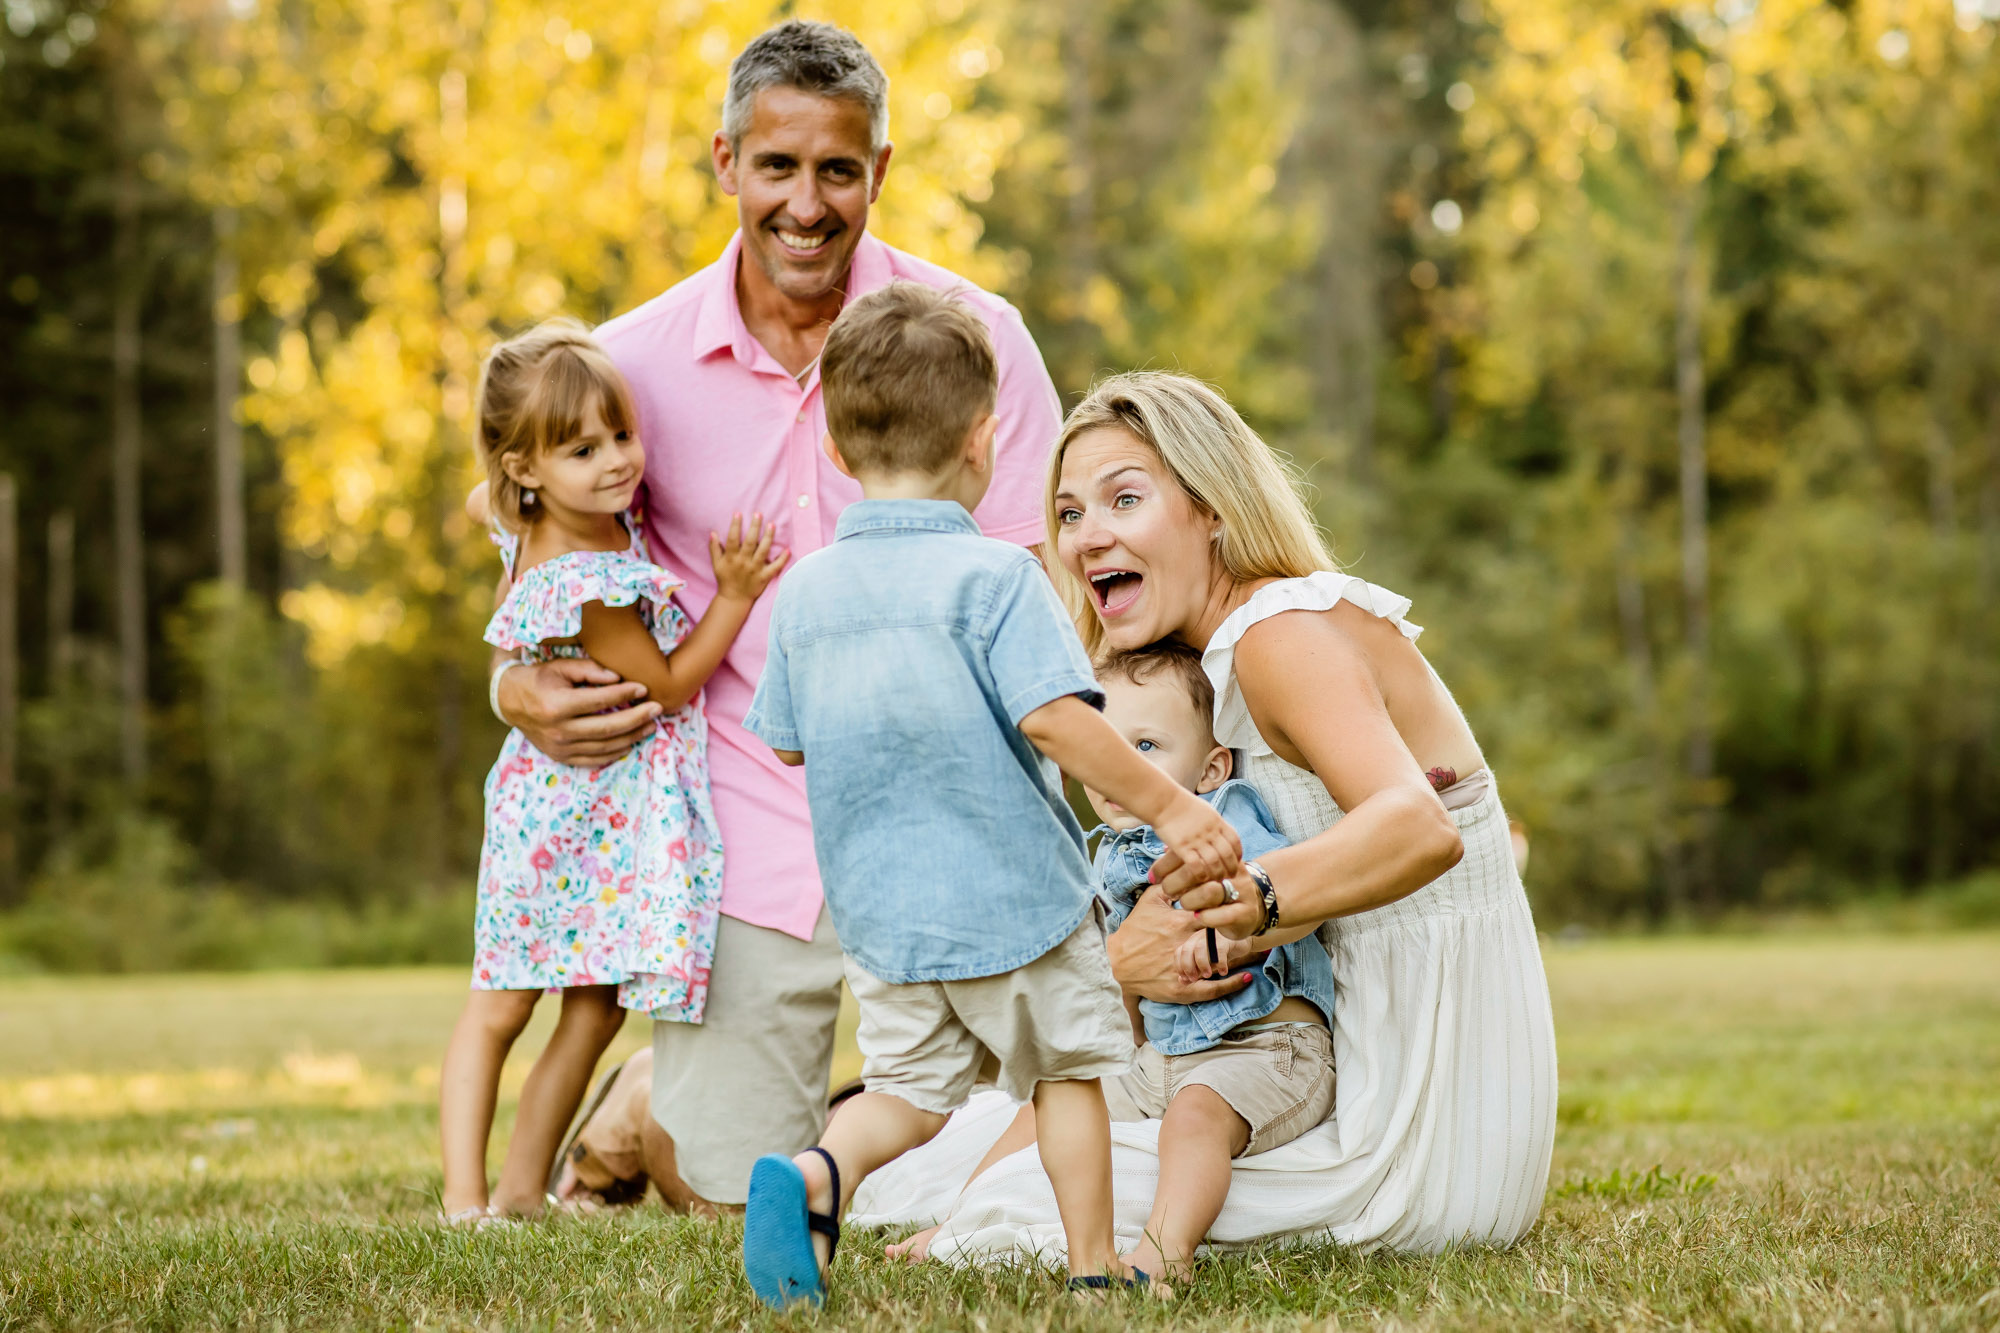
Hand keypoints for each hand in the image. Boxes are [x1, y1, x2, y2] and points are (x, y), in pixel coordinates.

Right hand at [498, 657, 659, 766]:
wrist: (509, 701)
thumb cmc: (539, 679)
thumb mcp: (561, 667)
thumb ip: (589, 670)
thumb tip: (618, 679)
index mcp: (557, 704)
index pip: (599, 701)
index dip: (624, 695)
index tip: (643, 688)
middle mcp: (558, 730)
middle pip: (607, 728)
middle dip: (636, 719)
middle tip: (657, 709)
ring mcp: (559, 747)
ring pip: (604, 747)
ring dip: (631, 737)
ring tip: (650, 726)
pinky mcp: (560, 757)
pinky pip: (593, 760)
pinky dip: (614, 752)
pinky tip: (630, 742)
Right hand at [709, 512, 787, 600]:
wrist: (733, 599)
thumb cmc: (725, 579)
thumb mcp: (716, 564)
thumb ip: (714, 548)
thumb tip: (712, 532)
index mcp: (731, 558)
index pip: (732, 539)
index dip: (735, 526)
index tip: (738, 513)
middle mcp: (743, 562)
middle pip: (749, 542)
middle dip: (754, 527)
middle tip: (758, 513)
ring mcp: (755, 569)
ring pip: (763, 551)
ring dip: (768, 538)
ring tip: (772, 525)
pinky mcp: (764, 577)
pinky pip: (775, 567)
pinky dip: (782, 559)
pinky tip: (787, 550)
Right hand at [1105, 884, 1256, 1004]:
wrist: (1115, 964)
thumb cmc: (1134, 931)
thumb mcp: (1148, 902)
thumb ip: (1168, 882)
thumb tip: (1178, 858)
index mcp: (1177, 922)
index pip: (1208, 907)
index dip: (1225, 900)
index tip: (1237, 895)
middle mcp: (1183, 944)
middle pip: (1219, 932)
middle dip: (1236, 924)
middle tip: (1253, 918)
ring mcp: (1184, 968)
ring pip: (1219, 961)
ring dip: (1241, 956)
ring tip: (1262, 949)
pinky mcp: (1183, 989)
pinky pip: (1211, 989)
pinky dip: (1230, 984)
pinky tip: (1246, 977)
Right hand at [1148, 788, 1241, 897]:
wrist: (1164, 801)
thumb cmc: (1182, 804)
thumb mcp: (1205, 810)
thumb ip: (1214, 823)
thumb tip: (1220, 832)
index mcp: (1217, 822)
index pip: (1235, 841)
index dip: (1238, 854)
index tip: (1236, 862)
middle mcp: (1210, 832)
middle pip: (1227, 854)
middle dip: (1231, 868)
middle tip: (1230, 876)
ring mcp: (1197, 840)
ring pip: (1214, 862)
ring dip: (1218, 874)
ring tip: (1217, 880)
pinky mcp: (1183, 847)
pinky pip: (1196, 865)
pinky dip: (1201, 874)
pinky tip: (1200, 877)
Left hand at [1150, 853, 1267, 940]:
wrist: (1253, 910)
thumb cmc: (1221, 890)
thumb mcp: (1206, 873)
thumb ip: (1188, 861)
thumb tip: (1164, 847)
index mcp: (1220, 857)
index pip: (1190, 852)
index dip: (1167, 864)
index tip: (1154, 877)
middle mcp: (1231, 871)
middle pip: (1199, 870)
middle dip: (1176, 882)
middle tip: (1169, 892)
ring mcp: (1241, 892)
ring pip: (1209, 891)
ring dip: (1190, 900)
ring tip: (1186, 904)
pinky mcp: (1245, 913)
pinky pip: (1223, 914)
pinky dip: (1206, 916)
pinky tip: (1199, 916)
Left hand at [1174, 930, 1222, 983]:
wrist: (1242, 942)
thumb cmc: (1222, 953)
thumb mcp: (1207, 963)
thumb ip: (1195, 971)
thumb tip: (1181, 981)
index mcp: (1193, 941)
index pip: (1179, 952)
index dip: (1180, 966)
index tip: (1185, 979)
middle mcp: (1200, 937)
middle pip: (1186, 950)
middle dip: (1188, 967)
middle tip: (1194, 979)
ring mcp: (1212, 936)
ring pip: (1200, 948)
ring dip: (1202, 964)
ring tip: (1208, 975)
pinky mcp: (1225, 938)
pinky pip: (1219, 950)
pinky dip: (1220, 964)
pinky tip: (1223, 972)